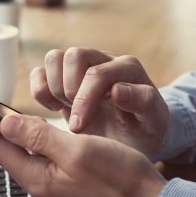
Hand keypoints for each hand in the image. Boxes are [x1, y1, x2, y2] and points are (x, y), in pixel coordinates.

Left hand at [0, 111, 165, 196]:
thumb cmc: (122, 180)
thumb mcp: (78, 150)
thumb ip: (39, 136)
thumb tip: (5, 125)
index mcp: (40, 180)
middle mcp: (44, 192)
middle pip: (9, 156)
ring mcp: (58, 196)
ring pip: (28, 162)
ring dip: (14, 141)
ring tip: (0, 122)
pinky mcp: (72, 195)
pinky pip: (46, 168)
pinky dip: (37, 151)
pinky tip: (39, 143)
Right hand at [30, 47, 168, 157]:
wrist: (132, 141)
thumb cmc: (144, 132)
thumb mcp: (154, 123)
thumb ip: (144, 102)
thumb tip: (117, 89)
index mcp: (129, 69)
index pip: (97, 73)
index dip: (84, 99)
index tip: (80, 128)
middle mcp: (104, 61)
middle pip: (74, 55)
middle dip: (70, 90)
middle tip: (78, 119)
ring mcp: (83, 67)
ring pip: (54, 58)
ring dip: (54, 88)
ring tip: (67, 110)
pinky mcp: (64, 78)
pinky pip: (41, 71)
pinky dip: (41, 90)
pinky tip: (54, 108)